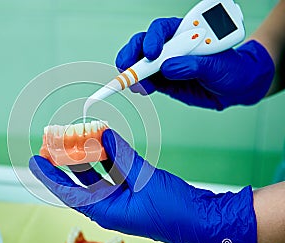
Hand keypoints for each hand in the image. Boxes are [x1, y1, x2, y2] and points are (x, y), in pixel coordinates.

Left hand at [29, 129, 256, 242]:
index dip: (50, 175)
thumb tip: (104, 136)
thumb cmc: (176, 212)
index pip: (68, 192)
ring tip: (79, 136)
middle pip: (81, 180)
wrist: (204, 218)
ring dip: (89, 155)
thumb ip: (122, 156)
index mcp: (107, 211)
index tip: (36, 160)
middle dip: (68, 160)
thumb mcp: (144, 180)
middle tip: (57, 141)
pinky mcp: (135, 189)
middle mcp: (110, 205)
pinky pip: (115, 169)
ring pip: (98, 172)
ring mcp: (122, 197)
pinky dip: (109, 155)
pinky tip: (104, 139)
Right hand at [115, 17, 274, 109]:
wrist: (237, 87)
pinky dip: (140, 86)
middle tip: (127, 67)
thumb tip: (168, 68)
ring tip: (135, 85)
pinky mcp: (164, 81)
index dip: (153, 39)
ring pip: (140, 63)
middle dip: (132, 54)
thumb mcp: (218, 66)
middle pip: (143, 44)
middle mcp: (171, 46)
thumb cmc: (232, 68)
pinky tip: (141, 90)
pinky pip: (147, 81)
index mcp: (186, 32)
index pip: (162, 29)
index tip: (152, 53)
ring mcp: (165, 64)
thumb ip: (194, 66)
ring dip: (133, 73)